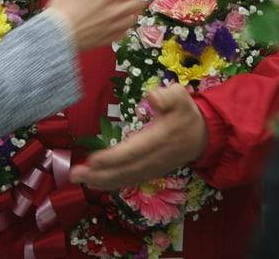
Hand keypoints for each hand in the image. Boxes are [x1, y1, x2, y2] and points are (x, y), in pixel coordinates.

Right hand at [45, 0, 146, 51]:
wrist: (58, 32)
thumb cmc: (66, 5)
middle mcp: (115, 11)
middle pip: (137, 4)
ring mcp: (112, 26)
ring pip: (132, 19)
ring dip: (136, 13)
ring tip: (136, 10)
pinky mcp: (106, 39)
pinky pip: (123, 33)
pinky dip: (126, 28)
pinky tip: (124, 26)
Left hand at [70, 84, 207, 190]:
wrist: (204, 136)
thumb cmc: (187, 113)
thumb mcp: (182, 96)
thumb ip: (169, 95)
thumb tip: (152, 97)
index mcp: (159, 139)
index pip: (132, 151)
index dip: (112, 158)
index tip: (92, 159)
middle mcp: (154, 158)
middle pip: (125, 170)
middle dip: (99, 174)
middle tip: (74, 174)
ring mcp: (153, 168)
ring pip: (125, 178)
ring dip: (101, 181)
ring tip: (79, 179)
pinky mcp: (151, 172)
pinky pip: (129, 180)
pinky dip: (112, 183)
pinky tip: (95, 183)